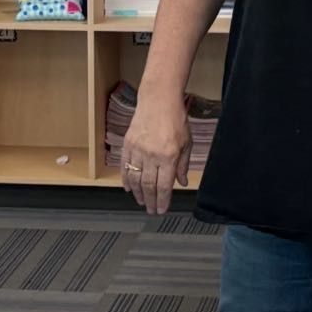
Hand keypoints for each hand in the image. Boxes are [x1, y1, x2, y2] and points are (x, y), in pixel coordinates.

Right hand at [121, 92, 190, 214]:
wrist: (158, 100)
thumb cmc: (176, 120)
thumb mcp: (186, 143)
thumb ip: (183, 165)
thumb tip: (182, 183)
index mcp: (169, 156)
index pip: (164, 185)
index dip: (162, 200)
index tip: (161, 210)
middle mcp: (152, 155)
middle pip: (148, 185)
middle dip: (149, 200)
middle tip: (150, 210)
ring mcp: (138, 149)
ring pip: (135, 178)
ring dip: (137, 192)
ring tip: (140, 201)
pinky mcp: (128, 144)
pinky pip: (125, 166)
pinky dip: (126, 178)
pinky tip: (128, 188)